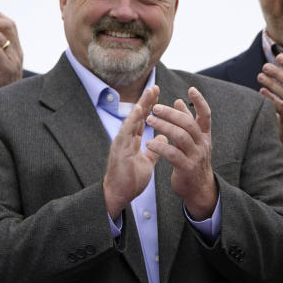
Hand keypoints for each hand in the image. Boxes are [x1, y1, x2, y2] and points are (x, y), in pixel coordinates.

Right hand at [103, 86, 161, 217]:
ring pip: (132, 120)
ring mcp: (121, 143)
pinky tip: (138, 111)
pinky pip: (126, 133)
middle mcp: (126, 139)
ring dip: (140, 106)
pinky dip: (132, 121)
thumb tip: (163, 138)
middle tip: (155, 87)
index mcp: (133, 141)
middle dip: (147, 101)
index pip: (143, 120)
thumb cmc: (130, 180)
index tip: (158, 95)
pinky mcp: (119, 150)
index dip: (151, 107)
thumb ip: (154, 150)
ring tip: (149, 93)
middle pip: (137, 116)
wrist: (119, 195)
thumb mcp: (147, 162)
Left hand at [146, 87, 217, 219]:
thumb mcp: (193, 140)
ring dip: (163, 127)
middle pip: (189, 123)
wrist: (198, 189)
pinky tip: (149, 143)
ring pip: (181, 136)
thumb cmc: (192, 160)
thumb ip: (187, 121)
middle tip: (155, 108)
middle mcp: (203, 144)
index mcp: (204, 135)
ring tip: (149, 121)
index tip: (190, 89)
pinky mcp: (187, 168)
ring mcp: (196, 156)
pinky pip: (173, 154)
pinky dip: (160, 147)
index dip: (200, 101)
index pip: (206, 115)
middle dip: (172, 114)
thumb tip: (179, 101)